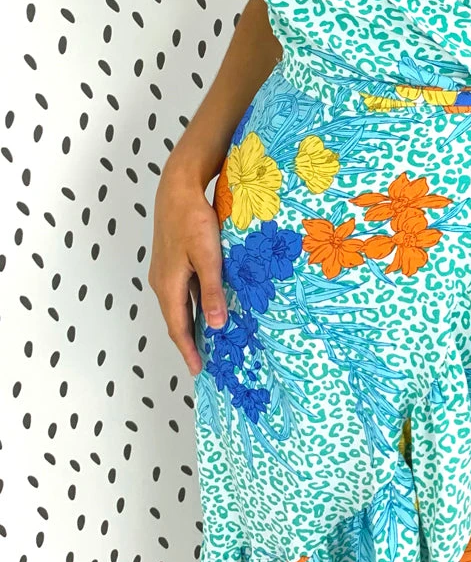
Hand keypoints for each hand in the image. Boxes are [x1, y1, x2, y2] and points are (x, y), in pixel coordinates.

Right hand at [148, 160, 226, 374]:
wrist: (177, 190)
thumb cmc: (192, 220)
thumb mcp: (207, 257)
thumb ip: (212, 290)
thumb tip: (217, 325)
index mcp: (168, 286)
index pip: (177, 328)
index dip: (188, 350)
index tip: (198, 371)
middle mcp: (162, 283)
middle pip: (177, 320)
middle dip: (190, 342)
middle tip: (206, 361)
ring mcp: (166, 272)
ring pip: (180, 305)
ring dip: (192, 324)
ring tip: (209, 340)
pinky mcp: (172, 262)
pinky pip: (183, 291)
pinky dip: (194, 305)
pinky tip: (209, 306)